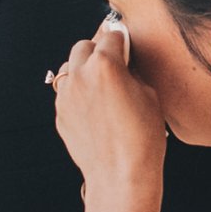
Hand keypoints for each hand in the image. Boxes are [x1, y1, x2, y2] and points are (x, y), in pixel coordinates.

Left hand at [51, 18, 164, 199]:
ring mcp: (66, 96)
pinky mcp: (60, 114)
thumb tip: (125, 62)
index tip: (126, 46)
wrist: (121, 176)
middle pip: (84, 46)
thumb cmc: (142, 138)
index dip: (122, 41)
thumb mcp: (150, 95)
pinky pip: (67, 93)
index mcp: (105, 65)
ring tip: (102, 87)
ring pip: (70, 68)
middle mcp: (80, 76)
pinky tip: (95, 109)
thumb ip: (133, 71)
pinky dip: (78, 93)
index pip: (112, 36)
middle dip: (98, 51)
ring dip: (84, 70)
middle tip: (114, 65)